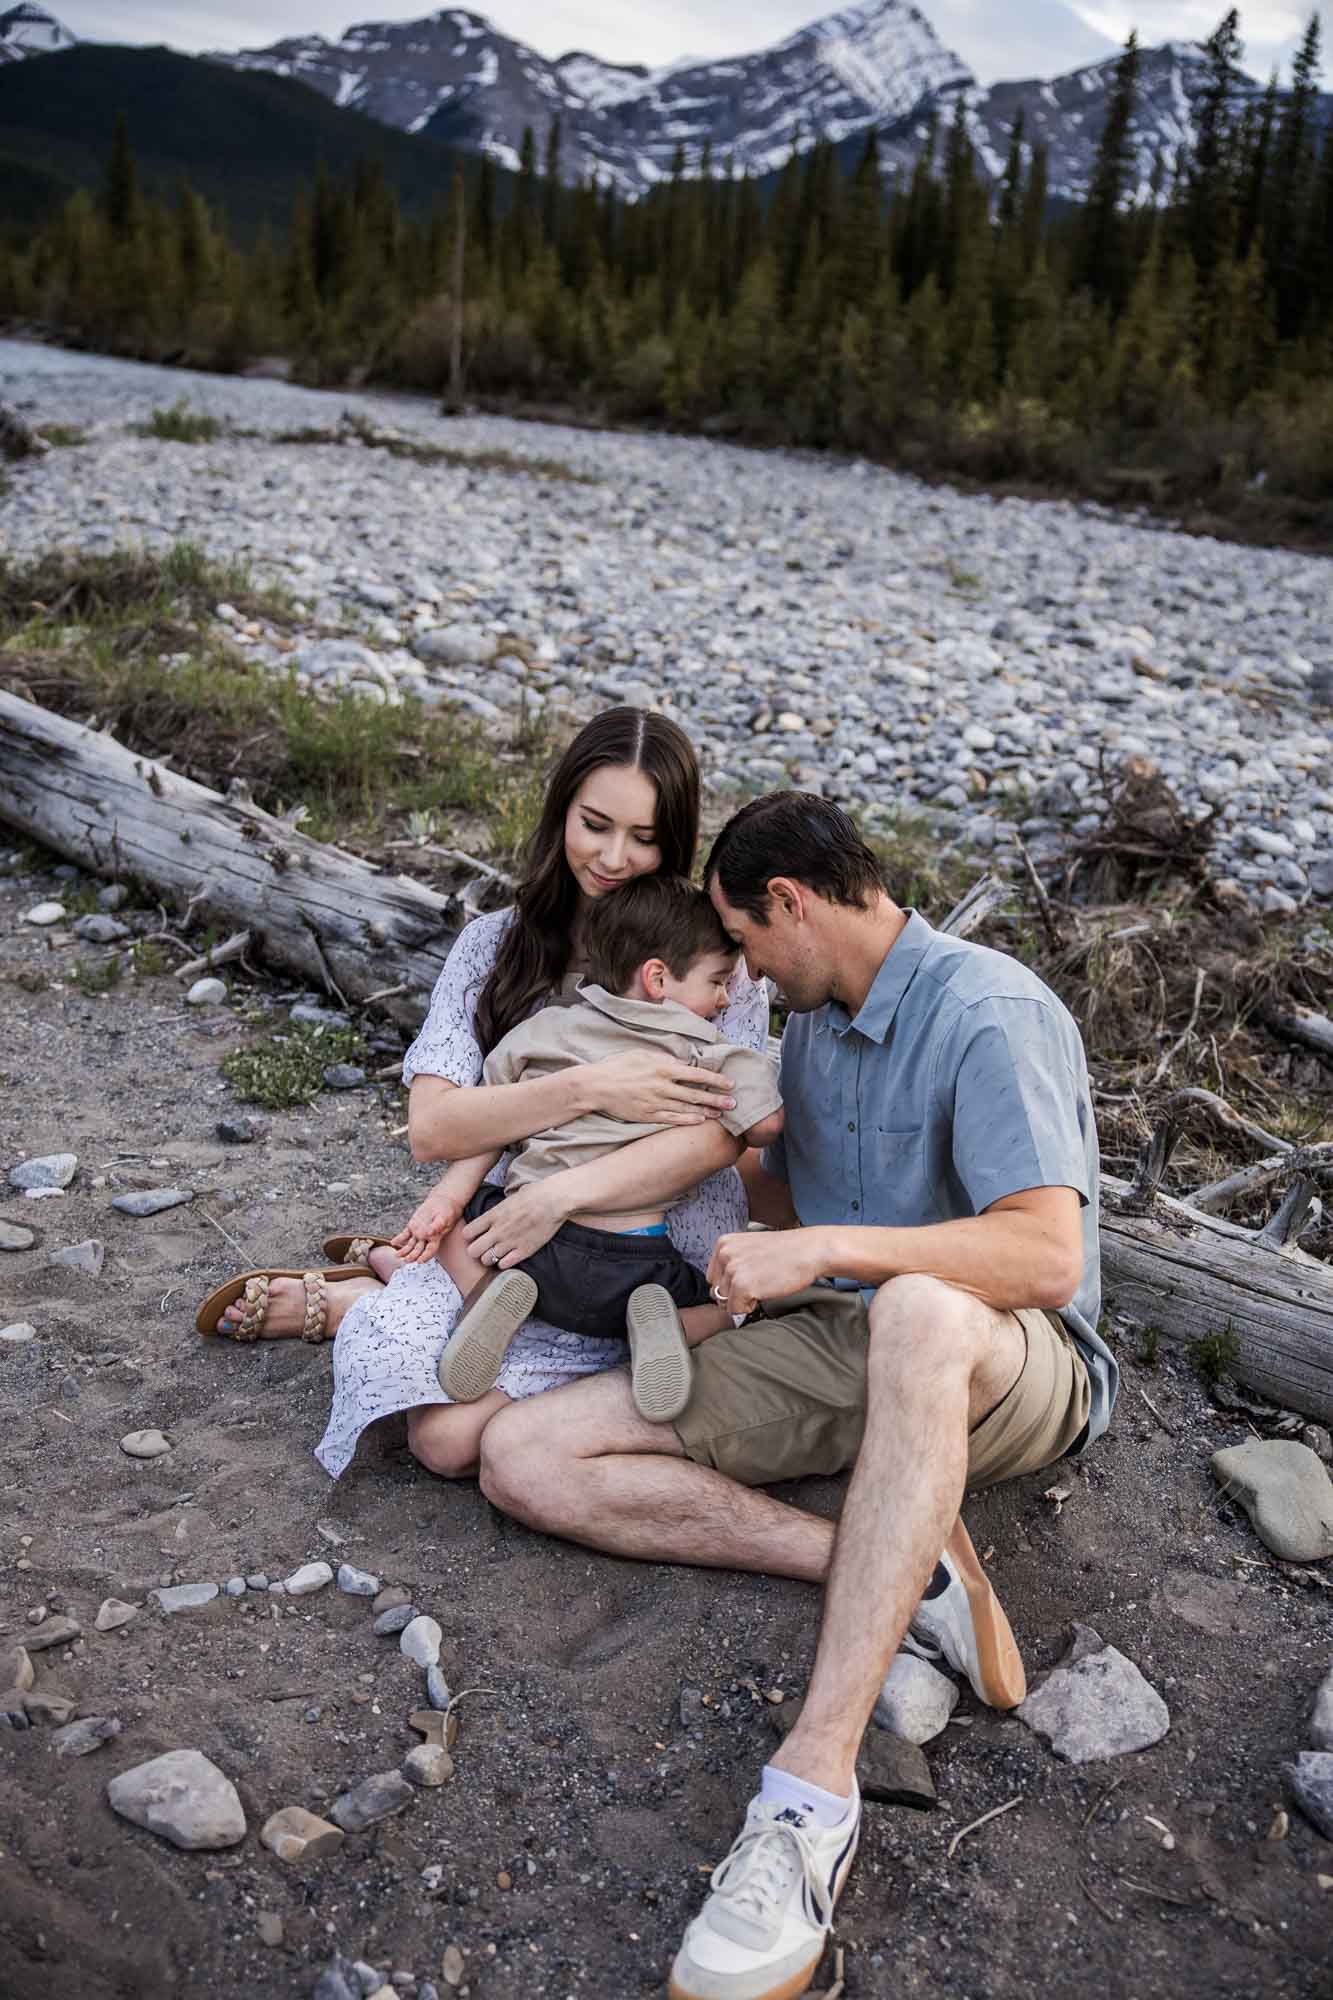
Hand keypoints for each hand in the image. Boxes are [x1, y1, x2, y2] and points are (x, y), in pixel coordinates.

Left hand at [391, 1190, 462, 1264]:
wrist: (441, 1202)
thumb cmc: (446, 1211)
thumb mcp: (444, 1217)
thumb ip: (437, 1225)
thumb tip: (429, 1232)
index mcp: (435, 1238)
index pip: (430, 1250)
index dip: (425, 1257)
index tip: (420, 1261)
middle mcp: (426, 1238)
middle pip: (418, 1250)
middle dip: (412, 1256)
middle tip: (406, 1261)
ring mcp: (418, 1233)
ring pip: (410, 1245)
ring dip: (404, 1251)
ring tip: (397, 1255)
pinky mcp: (412, 1226)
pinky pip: (404, 1235)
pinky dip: (399, 1239)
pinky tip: (393, 1242)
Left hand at [462, 1179, 567, 1268]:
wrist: (554, 1200)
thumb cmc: (535, 1194)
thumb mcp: (509, 1198)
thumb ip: (498, 1210)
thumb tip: (493, 1214)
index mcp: (493, 1215)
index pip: (467, 1233)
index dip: (469, 1236)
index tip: (475, 1235)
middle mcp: (498, 1230)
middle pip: (472, 1251)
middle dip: (476, 1250)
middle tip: (483, 1247)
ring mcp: (510, 1242)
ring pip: (486, 1260)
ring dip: (489, 1258)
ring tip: (497, 1253)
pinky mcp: (524, 1251)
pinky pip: (504, 1264)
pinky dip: (504, 1262)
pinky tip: (509, 1256)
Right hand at [582, 1049, 735, 1125]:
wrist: (596, 1086)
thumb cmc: (618, 1066)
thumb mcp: (641, 1054)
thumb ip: (662, 1059)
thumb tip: (680, 1063)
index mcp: (662, 1068)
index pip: (695, 1074)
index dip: (715, 1079)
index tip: (730, 1083)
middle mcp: (661, 1086)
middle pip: (695, 1094)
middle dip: (717, 1099)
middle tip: (734, 1104)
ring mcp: (655, 1102)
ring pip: (686, 1108)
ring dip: (706, 1111)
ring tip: (721, 1114)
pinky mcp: (647, 1115)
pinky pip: (671, 1119)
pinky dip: (687, 1120)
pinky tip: (700, 1121)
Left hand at [706, 1228, 830, 1315]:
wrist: (810, 1251)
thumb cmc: (786, 1252)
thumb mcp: (750, 1248)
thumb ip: (733, 1262)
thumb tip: (719, 1291)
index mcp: (724, 1243)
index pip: (713, 1276)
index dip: (731, 1284)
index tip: (750, 1278)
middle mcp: (724, 1254)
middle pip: (717, 1290)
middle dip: (735, 1294)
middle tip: (759, 1283)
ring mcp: (732, 1269)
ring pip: (725, 1302)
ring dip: (743, 1300)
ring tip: (764, 1285)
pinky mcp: (742, 1285)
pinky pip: (735, 1310)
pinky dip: (749, 1308)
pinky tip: (765, 1292)